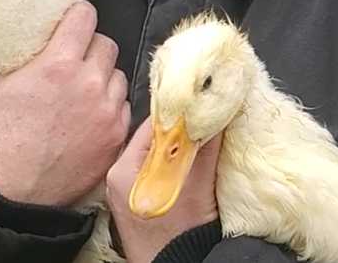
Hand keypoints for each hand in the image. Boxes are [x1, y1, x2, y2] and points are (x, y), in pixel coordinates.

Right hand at [0, 2, 130, 206]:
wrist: (14, 189)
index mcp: (58, 64)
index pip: (85, 17)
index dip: (78, 16)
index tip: (73, 20)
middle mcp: (89, 83)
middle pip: (105, 44)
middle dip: (90, 47)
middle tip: (74, 59)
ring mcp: (107, 109)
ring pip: (117, 74)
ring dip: (102, 76)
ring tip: (81, 89)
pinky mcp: (117, 133)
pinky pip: (122, 104)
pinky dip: (109, 104)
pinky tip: (89, 113)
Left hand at [106, 118, 221, 262]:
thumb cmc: (180, 234)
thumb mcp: (197, 183)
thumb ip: (205, 145)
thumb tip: (216, 111)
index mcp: (123, 170)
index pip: (152, 125)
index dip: (180, 112)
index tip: (201, 102)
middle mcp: (122, 178)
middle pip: (157, 140)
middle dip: (183, 131)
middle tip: (208, 119)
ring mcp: (131, 193)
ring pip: (161, 156)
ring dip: (184, 148)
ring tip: (206, 139)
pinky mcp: (145, 204)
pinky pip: (163, 173)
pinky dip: (180, 165)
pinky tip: (198, 164)